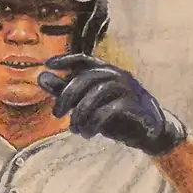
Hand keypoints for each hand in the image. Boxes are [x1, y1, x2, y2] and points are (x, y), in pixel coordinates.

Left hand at [37, 54, 186, 155]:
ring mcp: (128, 89)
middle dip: (67, 96)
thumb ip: (66, 91)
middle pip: (86, 78)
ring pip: (97, 94)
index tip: (48, 64)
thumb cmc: (116, 114)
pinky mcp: (135, 105)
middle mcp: (117, 75)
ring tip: (76, 130)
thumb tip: (41, 77)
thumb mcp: (88, 103)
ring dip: (81, 114)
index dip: (66, 60)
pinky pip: (110, 110)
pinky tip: (88, 133)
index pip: (84, 59)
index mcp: (106, 72)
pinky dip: (94, 122)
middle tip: (57, 115)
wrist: (150, 131)